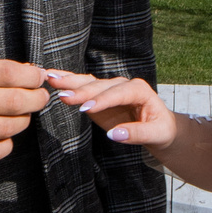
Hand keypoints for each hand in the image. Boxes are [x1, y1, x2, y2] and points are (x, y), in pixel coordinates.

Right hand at [0, 54, 47, 164]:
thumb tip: (29, 74)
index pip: (10, 74)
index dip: (33, 77)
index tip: (39, 78)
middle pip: (16, 102)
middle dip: (36, 99)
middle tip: (40, 98)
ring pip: (10, 127)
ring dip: (23, 121)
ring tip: (21, 115)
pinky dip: (7, 143)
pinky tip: (3, 135)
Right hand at [44, 70, 178, 151]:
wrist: (158, 127)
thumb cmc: (160, 130)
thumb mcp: (156, 134)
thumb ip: (136, 134)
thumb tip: (115, 135)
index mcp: (140, 90)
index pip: (119, 93)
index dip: (102, 101)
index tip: (86, 109)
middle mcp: (123, 84)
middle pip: (100, 86)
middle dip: (82, 91)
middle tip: (63, 96)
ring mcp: (110, 87)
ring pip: (89, 82)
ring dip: (70, 81)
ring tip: (51, 79)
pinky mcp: (99, 94)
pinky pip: (83, 86)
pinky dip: (68, 82)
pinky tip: (53, 77)